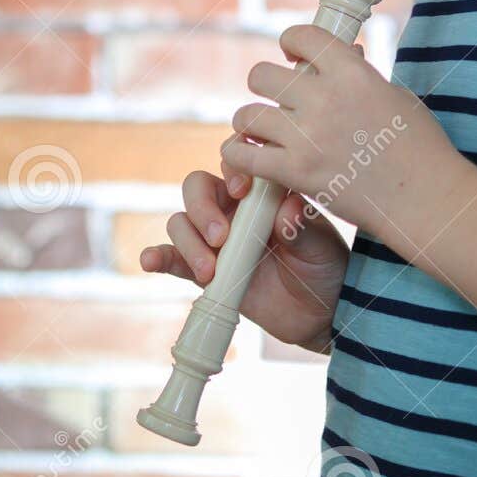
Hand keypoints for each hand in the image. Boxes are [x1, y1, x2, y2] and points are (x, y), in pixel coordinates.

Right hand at [141, 162, 348, 350]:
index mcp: (261, 191)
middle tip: (221, 237)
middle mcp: (233, 209)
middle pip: (197, 188)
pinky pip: (173, 258)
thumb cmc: (325, 266)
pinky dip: (158, 256)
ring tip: (210, 270)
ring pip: (181, 222)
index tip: (241, 190)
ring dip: (188, 240)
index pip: (235, 163)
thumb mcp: (321, 243)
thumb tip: (284, 211)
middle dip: (202, 208)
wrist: (322, 312)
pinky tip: (151, 261)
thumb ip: (302, 225)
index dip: (231, 170)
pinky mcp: (204, 270)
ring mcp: (215, 240)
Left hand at [220, 23, 459, 240]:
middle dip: (265, 84)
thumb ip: (360, 75)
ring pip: (246, 115)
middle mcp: (323, 98)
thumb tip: (344, 53)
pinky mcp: (297, 172)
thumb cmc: (420, 147)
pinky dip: (241, 156)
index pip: (302, 36)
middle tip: (276, 100)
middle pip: (261, 76)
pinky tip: (251, 156)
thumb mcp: (395, 95)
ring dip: (252, 123)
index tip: (292, 54)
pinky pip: (244, 155)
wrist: (425, 198)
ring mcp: (307, 136)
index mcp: (351, 72)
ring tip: (263, 131)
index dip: (291, 42)